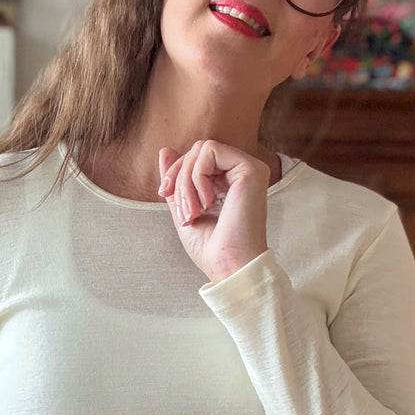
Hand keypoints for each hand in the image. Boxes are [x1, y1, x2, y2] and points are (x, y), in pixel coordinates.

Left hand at [158, 140, 269, 282]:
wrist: (229, 266)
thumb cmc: (211, 247)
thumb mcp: (184, 207)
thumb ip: (177, 179)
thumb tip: (165, 150)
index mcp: (229, 180)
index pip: (195, 158)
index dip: (174, 172)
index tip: (164, 194)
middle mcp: (242, 172)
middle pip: (197, 150)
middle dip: (179, 177)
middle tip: (184, 211)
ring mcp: (248, 169)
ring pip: (201, 149)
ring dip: (186, 181)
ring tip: (194, 211)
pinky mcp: (250, 169)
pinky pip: (210, 151)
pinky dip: (197, 176)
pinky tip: (206, 202)